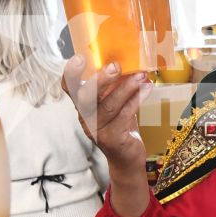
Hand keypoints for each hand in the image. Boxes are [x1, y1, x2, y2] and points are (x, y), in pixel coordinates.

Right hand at [63, 57, 152, 216]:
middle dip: (100, 80)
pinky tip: (146, 90)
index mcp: (83, 105)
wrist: (127, 158)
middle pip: (85, 97)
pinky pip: (124, 116)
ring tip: (141, 76)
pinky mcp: (112, 139)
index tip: (79, 58)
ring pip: (108, 106)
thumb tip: (129, 61)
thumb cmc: (121, 125)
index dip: (70, 74)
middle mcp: (85, 117)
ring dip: (126, 88)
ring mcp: (97, 130)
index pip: (69, 88)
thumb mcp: (114, 103)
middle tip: (116, 66)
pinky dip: (136, 100)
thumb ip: (115, 86)